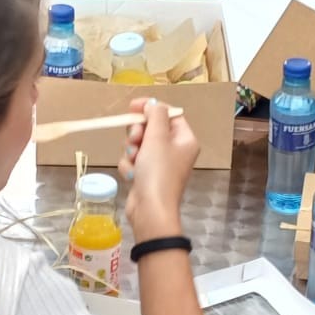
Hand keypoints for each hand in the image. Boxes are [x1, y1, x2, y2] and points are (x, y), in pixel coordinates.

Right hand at [119, 98, 197, 240]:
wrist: (150, 209)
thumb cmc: (158, 172)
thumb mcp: (157, 137)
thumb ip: (155, 115)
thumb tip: (152, 104)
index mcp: (185, 139)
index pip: (169, 115)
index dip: (151, 109)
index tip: (133, 106)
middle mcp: (175, 151)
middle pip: (151, 129)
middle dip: (138, 133)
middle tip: (135, 140)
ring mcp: (160, 164)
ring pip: (139, 144)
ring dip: (131, 150)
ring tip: (134, 160)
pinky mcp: (146, 176)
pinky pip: (133, 161)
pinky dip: (129, 166)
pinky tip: (131, 175)